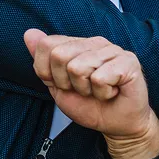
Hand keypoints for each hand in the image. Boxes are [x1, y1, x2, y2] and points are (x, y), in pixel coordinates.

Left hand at [23, 29, 158, 158]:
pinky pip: (100, 78)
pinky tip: (112, 92)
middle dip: (66, 82)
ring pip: (79, 67)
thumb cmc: (91, 106)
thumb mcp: (57, 87)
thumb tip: (29, 34)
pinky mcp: (128, 61)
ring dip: (86, 89)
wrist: (117, 125)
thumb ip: (42, 61)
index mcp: (78, 44)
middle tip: (83, 89)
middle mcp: (95, 42)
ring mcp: (112, 49)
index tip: (65, 84)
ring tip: (98, 91)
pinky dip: (103, 93)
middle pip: (59, 55)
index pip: (46, 45)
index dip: (49, 73)